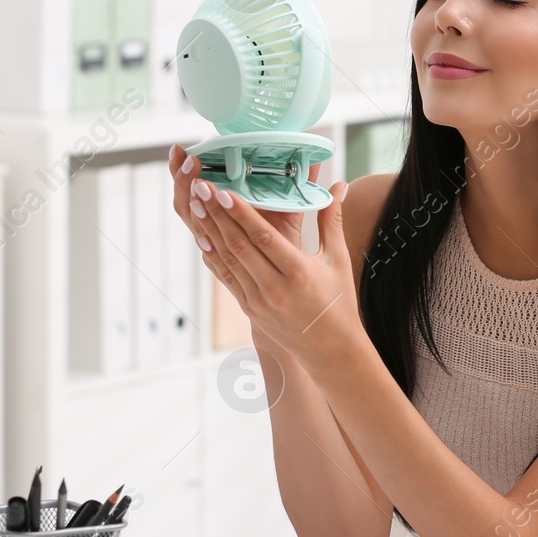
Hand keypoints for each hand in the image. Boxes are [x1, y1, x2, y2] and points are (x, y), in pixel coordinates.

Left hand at [167, 145, 359, 368]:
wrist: (331, 351)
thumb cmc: (339, 302)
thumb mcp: (338, 260)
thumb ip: (331, 220)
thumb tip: (340, 185)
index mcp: (299, 273)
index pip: (263, 237)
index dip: (241, 213)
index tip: (223, 191)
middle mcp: (275, 288)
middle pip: (239, 245)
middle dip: (217, 214)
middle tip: (200, 188)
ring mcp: (258, 301)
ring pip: (228, 260)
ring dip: (210, 231)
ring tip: (197, 205)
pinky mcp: (250, 309)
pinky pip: (227, 278)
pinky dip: (213, 257)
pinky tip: (203, 237)